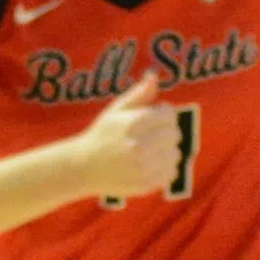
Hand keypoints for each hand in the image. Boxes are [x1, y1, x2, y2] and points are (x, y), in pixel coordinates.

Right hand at [67, 71, 180, 201]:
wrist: (84, 167)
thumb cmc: (102, 134)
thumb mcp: (115, 110)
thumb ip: (138, 94)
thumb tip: (154, 75)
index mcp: (132, 124)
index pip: (169, 114)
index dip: (162, 113)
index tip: (151, 117)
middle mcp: (139, 146)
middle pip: (175, 133)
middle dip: (165, 131)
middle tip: (148, 135)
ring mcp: (144, 167)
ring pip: (175, 153)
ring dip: (166, 150)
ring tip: (146, 150)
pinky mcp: (147, 183)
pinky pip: (172, 172)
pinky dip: (164, 167)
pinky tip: (147, 163)